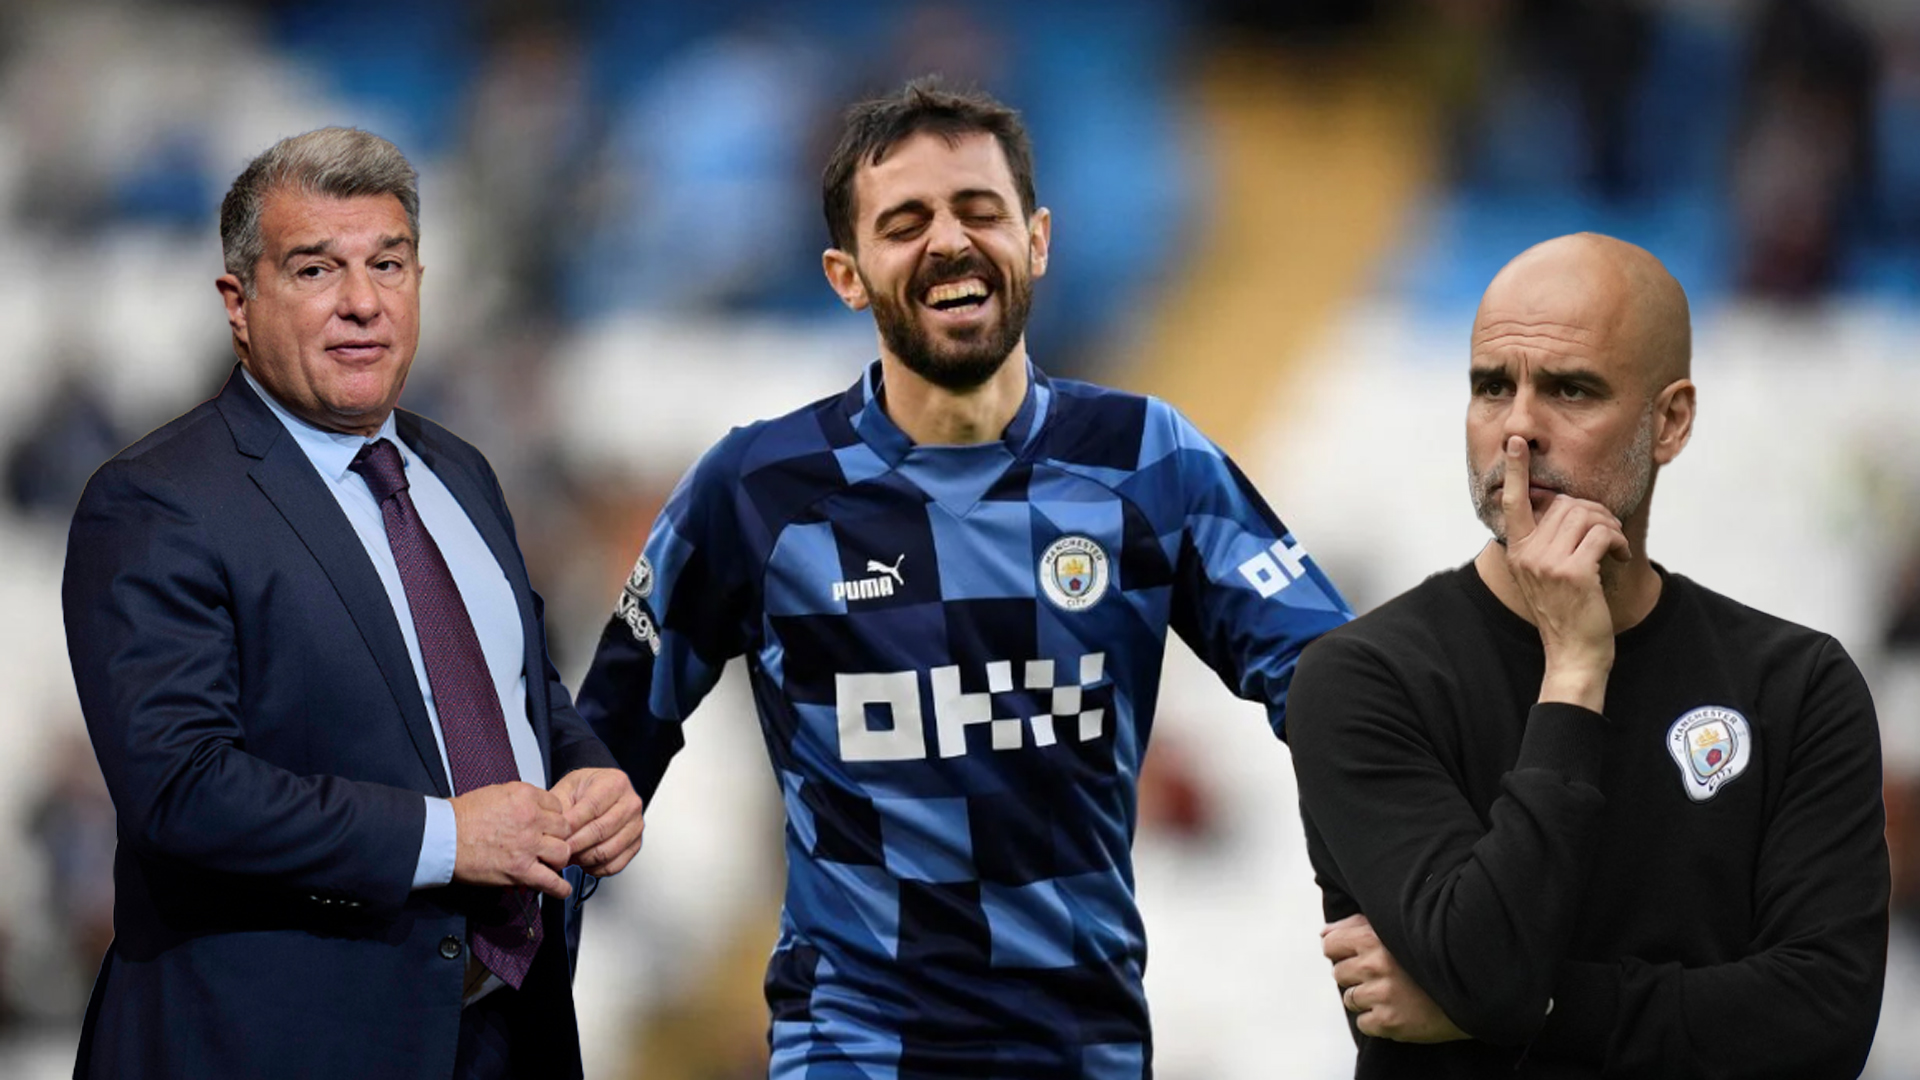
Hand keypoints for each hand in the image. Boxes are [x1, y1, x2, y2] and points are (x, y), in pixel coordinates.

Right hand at [450, 781, 572, 898]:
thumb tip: (533, 809)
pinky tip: (562, 889)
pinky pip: (550, 881)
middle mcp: (531, 819)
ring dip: (558, 859)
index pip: (557, 806)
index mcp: (525, 797)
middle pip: (564, 829)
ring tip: (551, 862)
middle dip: (558, 837)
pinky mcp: (520, 870)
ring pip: (563, 853)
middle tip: (549, 843)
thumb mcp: (497, 793)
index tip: (549, 825)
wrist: (444, 836)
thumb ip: (521, 800)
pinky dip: (559, 887)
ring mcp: (528, 846)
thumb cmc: (462, 816)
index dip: (553, 817)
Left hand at [551, 767, 645, 875]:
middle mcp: (630, 804)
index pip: (592, 808)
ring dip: (583, 859)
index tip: (556, 835)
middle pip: (601, 831)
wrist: (601, 792)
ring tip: (569, 855)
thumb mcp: (568, 788)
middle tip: (558, 849)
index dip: (571, 825)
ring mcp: (635, 825)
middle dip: (575, 844)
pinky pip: (615, 865)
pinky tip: (584, 862)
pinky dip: (595, 869)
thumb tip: (552, 831)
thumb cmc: (586, 790)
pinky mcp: (635, 844)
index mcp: (615, 783)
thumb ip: (560, 808)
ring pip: (607, 851)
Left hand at [1323, 914, 1467, 1043]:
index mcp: (1373, 938)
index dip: (1341, 951)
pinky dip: (1376, 1020)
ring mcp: (1382, 994)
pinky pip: (1363, 1023)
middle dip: (1356, 975)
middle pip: (1339, 973)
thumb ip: (1355, 926)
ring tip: (1393, 992)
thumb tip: (1324, 933)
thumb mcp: (1395, 928)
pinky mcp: (1389, 1021)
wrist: (1471, 988)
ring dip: (1366, 998)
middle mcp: (1374, 965)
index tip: (1357, 955)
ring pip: (1349, 999)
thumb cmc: (1429, 954)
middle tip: (1383, 976)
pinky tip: (1397, 1010)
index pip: (1330, 944)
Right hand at [1499, 436, 1628, 708]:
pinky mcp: (1573, 572)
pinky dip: (1619, 541)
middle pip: (1565, 504)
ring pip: (1586, 515)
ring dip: (1610, 526)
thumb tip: (1567, 507)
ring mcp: (1547, 563)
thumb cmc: (1566, 613)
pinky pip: (1603, 534)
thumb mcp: (1544, 575)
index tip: (1515, 442)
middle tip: (1608, 535)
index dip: (1515, 470)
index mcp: (1516, 550)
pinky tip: (1619, 557)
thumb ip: (1546, 542)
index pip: (1512, 501)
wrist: (1573, 655)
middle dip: (1594, 512)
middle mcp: (1526, 553)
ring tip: (1614, 548)